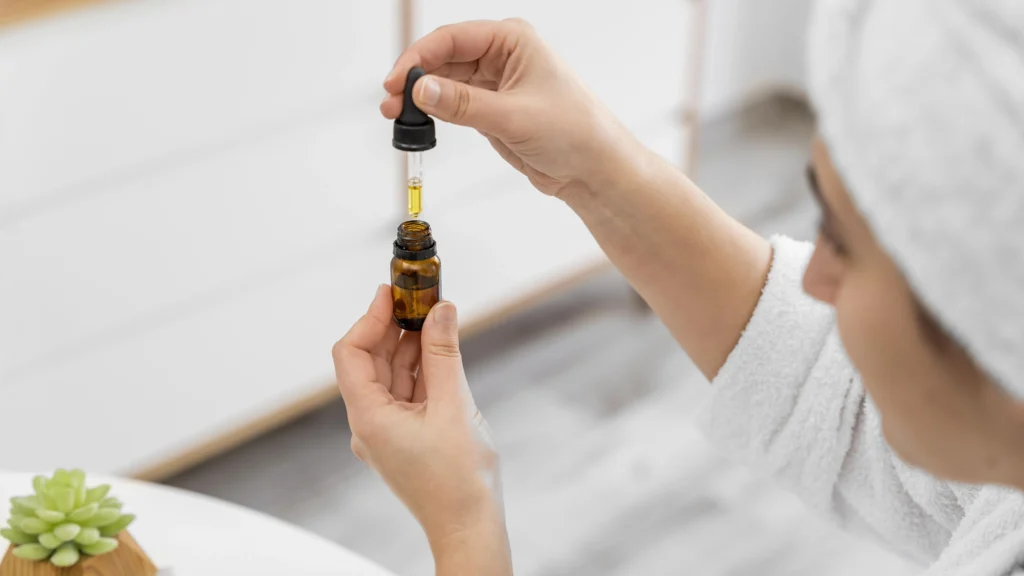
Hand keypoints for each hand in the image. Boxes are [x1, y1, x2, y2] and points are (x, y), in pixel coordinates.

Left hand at [332, 285, 503, 546]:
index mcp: (368, 418)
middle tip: (419, 296)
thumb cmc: (460, 478)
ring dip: (410, 345)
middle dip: (394, 327)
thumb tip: (441, 309)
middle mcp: (369, 424)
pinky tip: (440, 349)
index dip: (369, 318)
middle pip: (370, 361)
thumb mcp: (454, 406)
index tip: (393, 292)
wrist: (470, 526)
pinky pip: (405, 393)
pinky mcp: (405, 437)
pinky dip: (420, 369)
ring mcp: (386, 432)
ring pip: (390, 375)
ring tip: (435, 316)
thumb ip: (444, 353)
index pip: (351, 353)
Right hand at [381, 19, 637, 199]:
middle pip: (443, 58)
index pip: (453, 39)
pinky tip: (418, 122)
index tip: (397, 80)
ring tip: (396, 116)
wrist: (593, 170)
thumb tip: (422, 90)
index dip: (420, 58)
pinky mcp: (492, 109)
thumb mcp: (513, 116)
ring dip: (421, 98)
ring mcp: (495, 83)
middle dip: (415, 79)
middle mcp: (502, 56)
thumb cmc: (575, 132)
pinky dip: (435, 113)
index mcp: (513, 41)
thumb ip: (463, 103)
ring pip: (445, 83)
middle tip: (391, 102)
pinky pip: (454, 104)